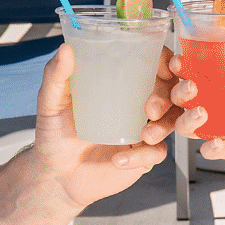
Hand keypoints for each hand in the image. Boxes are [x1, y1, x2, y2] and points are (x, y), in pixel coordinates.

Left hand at [27, 45, 176, 208]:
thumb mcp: (51, 102)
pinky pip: (156, 153)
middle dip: (171, 96)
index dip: (167, 62)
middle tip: (152, 108)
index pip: (155, 63)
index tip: (165, 67)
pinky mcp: (143, 156)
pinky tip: (119, 159)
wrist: (56, 175)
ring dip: (164, 126)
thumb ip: (56, 76)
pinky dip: (141, 156)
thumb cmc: (55, 133)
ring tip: (144, 136)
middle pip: (171, 91)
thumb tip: (64, 49)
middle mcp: (137, 103)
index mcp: (122, 83)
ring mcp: (143, 129)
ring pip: (173, 121)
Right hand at [168, 57, 224, 208]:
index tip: (179, 62)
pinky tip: (214, 144)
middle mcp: (212, 105)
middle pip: (182, 98)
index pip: (192, 73)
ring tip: (201, 114)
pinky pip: (211, 150)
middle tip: (191, 87)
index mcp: (220, 85)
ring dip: (188, 119)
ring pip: (186, 125)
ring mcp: (216, 127)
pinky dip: (210, 148)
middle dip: (180, 92)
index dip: (181, 67)